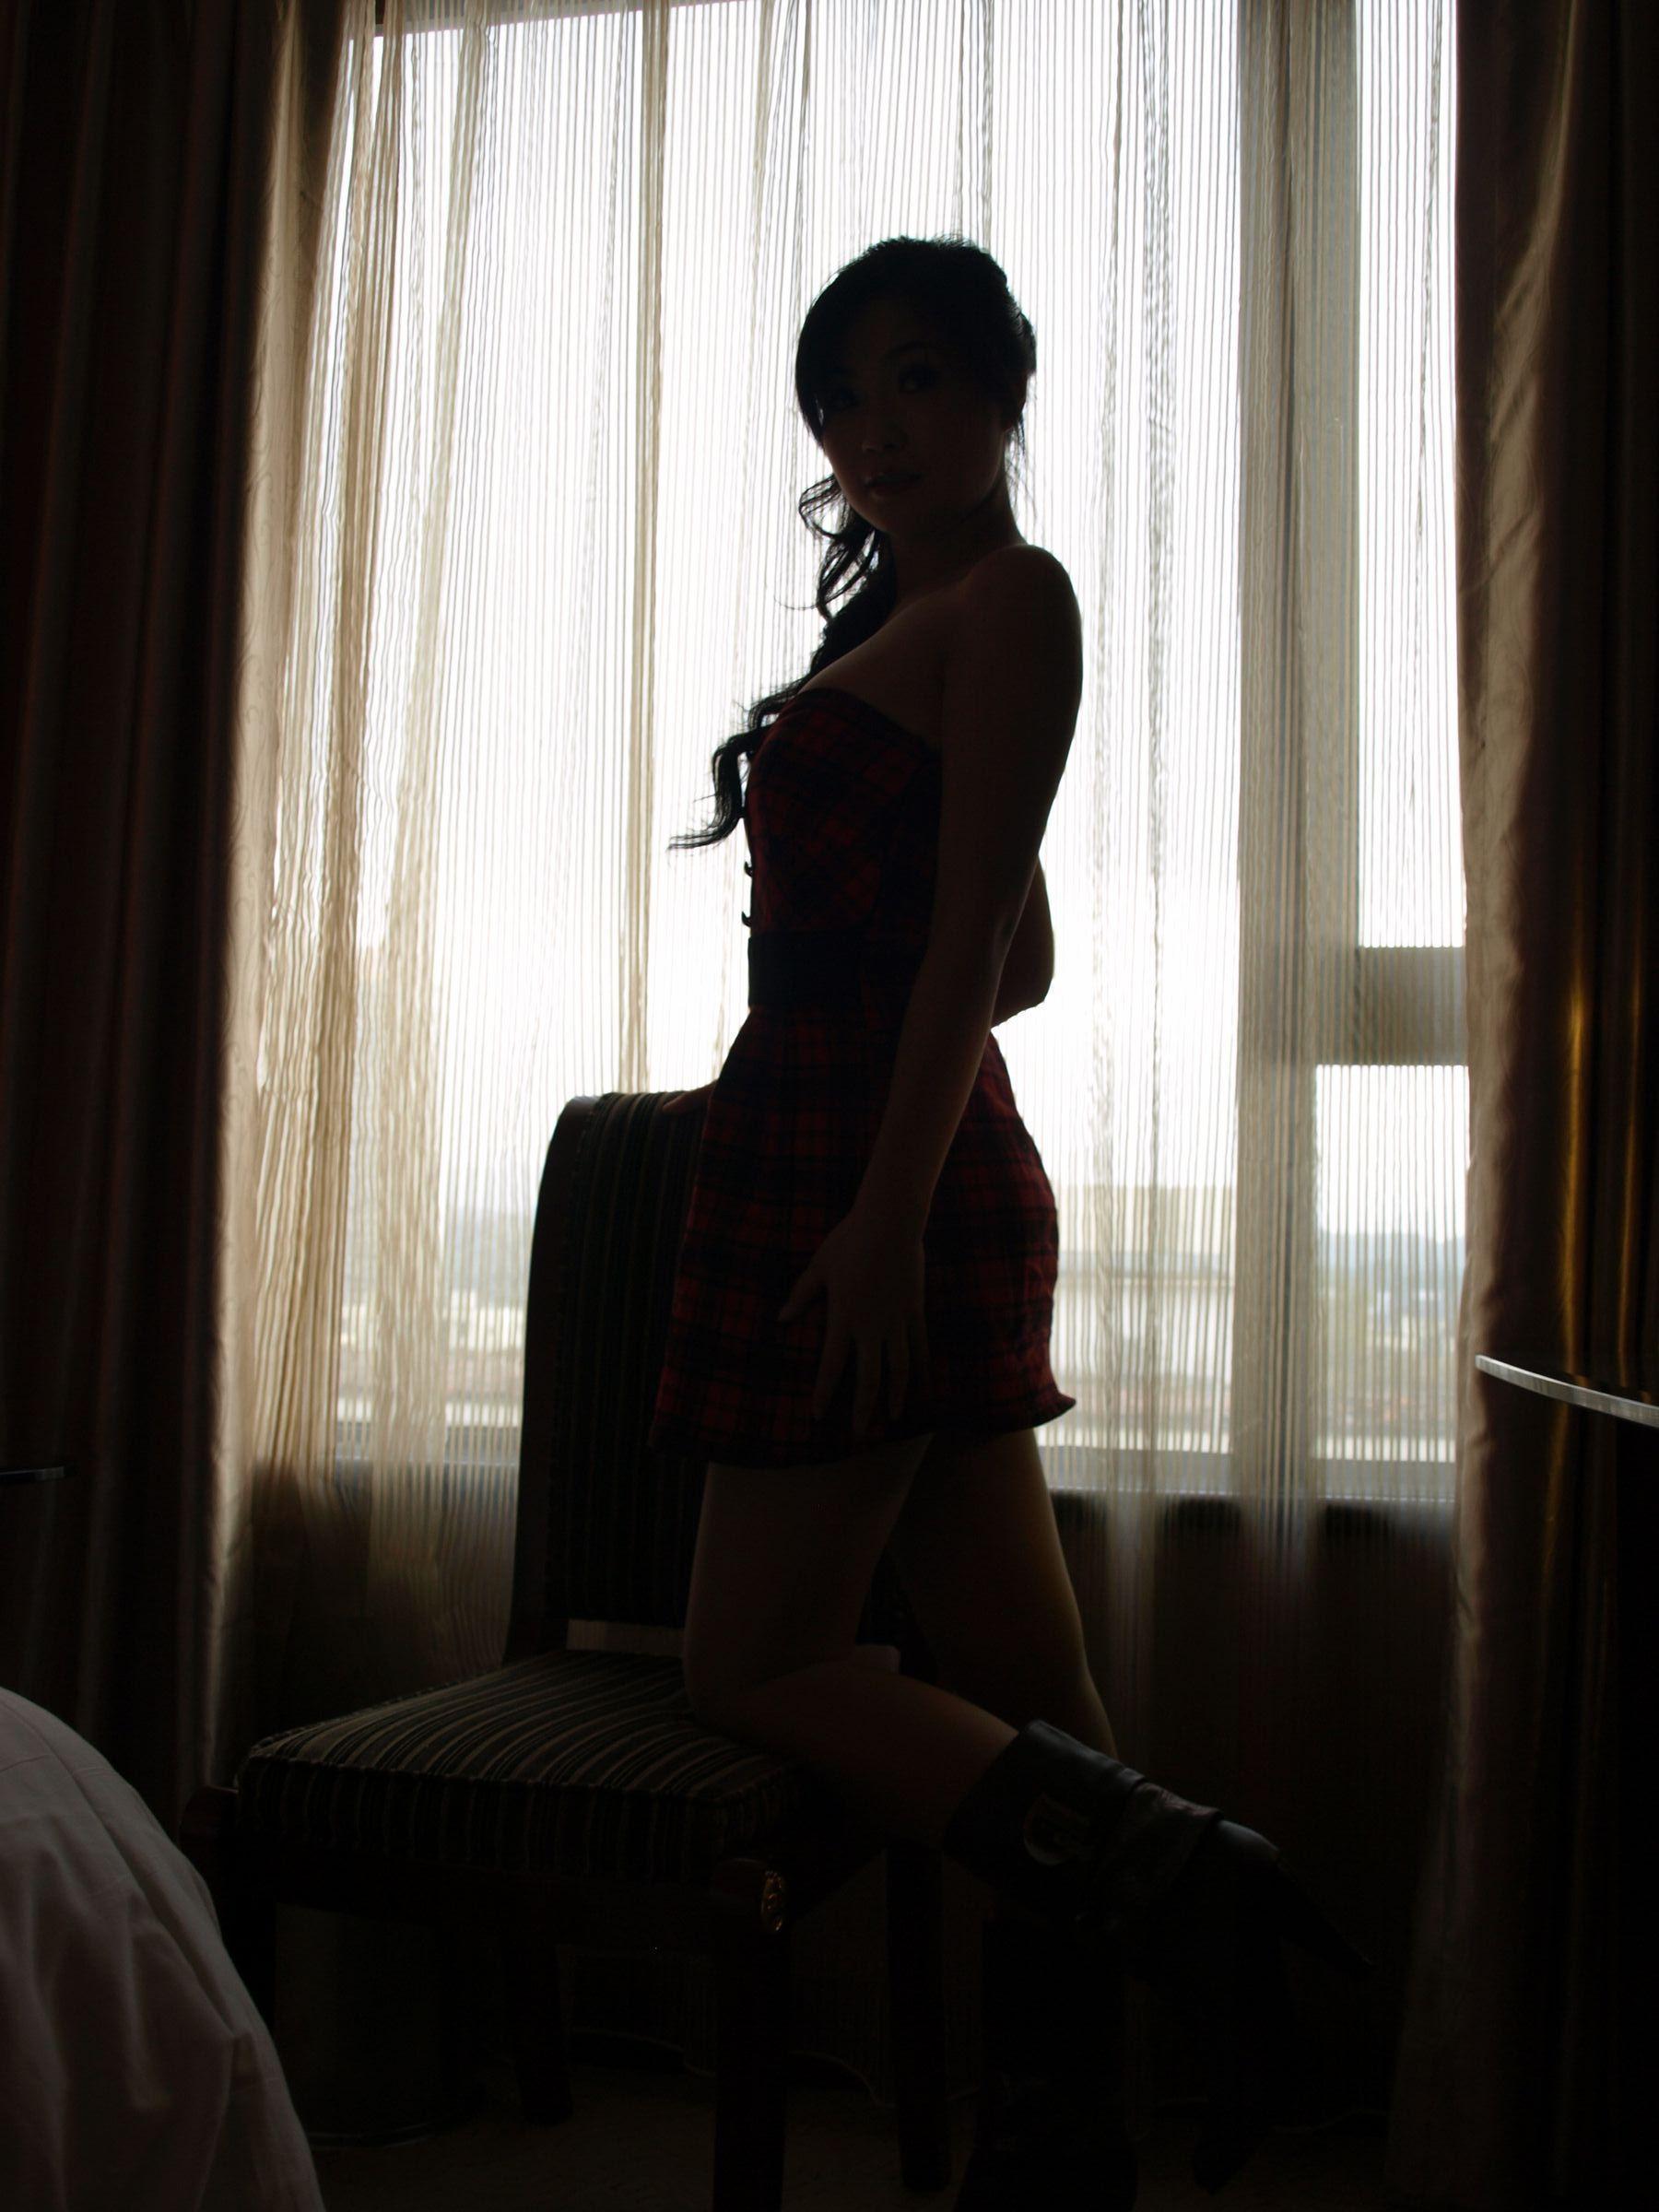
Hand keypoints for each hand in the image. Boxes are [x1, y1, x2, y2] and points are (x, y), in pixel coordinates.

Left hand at [777, 1206, 928, 1435]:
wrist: (890, 1222)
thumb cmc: (848, 1240)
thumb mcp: (818, 1266)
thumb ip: (801, 1295)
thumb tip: (782, 1319)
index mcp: (843, 1316)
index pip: (831, 1365)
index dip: (824, 1393)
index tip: (817, 1415)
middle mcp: (871, 1325)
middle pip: (868, 1377)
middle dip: (863, 1408)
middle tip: (860, 1434)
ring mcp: (897, 1320)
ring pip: (899, 1367)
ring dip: (896, 1394)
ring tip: (895, 1416)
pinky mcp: (915, 1309)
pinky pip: (919, 1344)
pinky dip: (920, 1366)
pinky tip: (922, 1383)